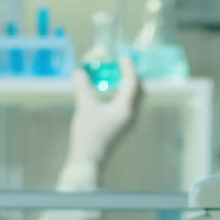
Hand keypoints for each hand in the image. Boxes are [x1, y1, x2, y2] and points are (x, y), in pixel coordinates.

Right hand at [66, 53, 140, 167]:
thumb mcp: (85, 108)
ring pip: (135, 99)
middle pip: (139, 91)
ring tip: (117, 77)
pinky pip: (128, 106)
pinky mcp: (122, 127)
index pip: (133, 83)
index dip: (129, 68)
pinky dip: (123, 96)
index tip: (123, 57)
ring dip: (128, 86)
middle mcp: (132, 115)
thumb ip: (83, 88)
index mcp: (126, 109)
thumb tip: (79, 72)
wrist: (89, 161)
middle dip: (133, 77)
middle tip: (122, 66)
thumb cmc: (89, 135)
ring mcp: (128, 122)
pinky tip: (112, 94)